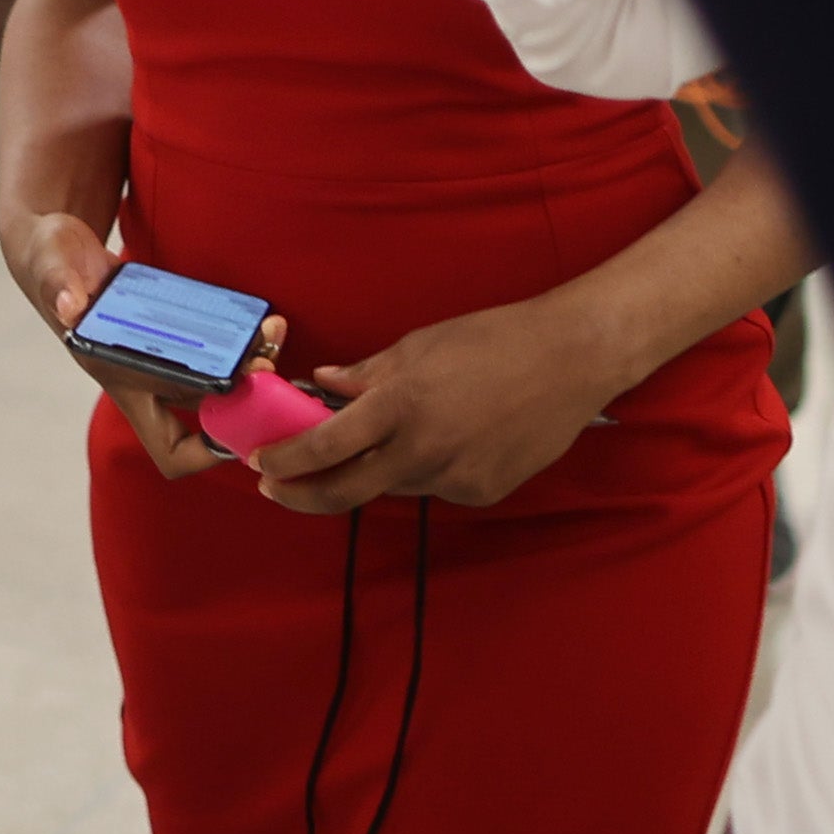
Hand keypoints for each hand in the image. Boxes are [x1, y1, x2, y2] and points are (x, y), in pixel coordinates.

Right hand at [8, 208, 271, 478]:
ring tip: (272, 334)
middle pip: (207, 417)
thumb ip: (59, 284)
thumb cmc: (50, 261)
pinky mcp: (172, 331)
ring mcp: (162, 356)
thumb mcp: (51, 264)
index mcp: (119, 379)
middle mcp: (145, 379)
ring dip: (251, 365)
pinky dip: (243, 340)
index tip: (239, 426)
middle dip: (245, 399)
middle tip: (269, 367)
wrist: (56, 245)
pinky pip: (216, 349)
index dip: (204, 451)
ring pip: (218, 382)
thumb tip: (70, 306)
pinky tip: (263, 319)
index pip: (167, 443)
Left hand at [251, 291, 634, 513]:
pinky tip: (453, 435)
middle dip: (302, 494)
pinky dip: (427, 467)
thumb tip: (323, 383)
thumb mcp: (420, 345)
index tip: (261, 464)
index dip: (285, 462)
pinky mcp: (483, 491)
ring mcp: (455, 476)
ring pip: (395, 485)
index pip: (324, 447)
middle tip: (276, 487)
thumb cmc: (494, 338)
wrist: (572, 358)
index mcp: (401, 403)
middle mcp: (424, 448)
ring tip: (391, 435)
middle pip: (346, 491)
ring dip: (375, 469)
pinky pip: (437, 487)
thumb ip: (367, 373)